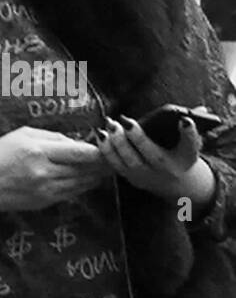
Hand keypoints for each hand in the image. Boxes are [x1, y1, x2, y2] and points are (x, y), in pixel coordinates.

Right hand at [0, 127, 105, 230]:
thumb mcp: (21, 135)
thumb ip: (51, 136)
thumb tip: (76, 142)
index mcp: (38, 151)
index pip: (80, 152)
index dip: (99, 150)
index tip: (109, 145)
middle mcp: (44, 172)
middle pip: (85, 169)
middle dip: (103, 163)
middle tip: (116, 157)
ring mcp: (44, 190)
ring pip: (81, 183)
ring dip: (96, 176)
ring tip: (107, 168)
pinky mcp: (43, 202)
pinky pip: (71, 193)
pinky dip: (83, 186)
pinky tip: (89, 179)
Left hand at [97, 117, 215, 207]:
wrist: (175, 185)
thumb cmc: (181, 158)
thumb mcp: (191, 146)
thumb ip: (190, 130)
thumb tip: (197, 112)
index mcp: (179, 159)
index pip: (185, 145)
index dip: (187, 133)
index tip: (184, 120)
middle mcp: (160, 170)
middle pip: (147, 154)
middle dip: (134, 137)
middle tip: (122, 120)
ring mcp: (142, 175)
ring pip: (126, 161)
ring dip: (114, 142)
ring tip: (108, 126)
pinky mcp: (129, 177)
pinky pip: (114, 164)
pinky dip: (106, 150)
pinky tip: (101, 134)